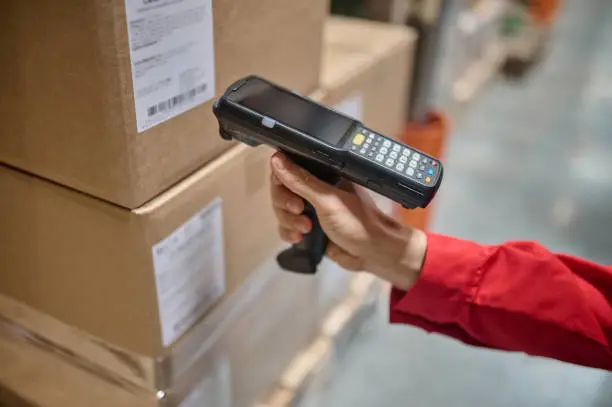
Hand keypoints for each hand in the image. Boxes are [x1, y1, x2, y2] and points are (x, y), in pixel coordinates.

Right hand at [269, 152, 426, 289]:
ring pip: (282, 210)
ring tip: (304, 229)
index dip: (282, 180)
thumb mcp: (327, 199)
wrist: (372, 254)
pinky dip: (288, 232)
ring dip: (288, 221)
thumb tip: (276, 158)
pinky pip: (286, 226)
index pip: (289, 168)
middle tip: (300, 211)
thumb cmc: (356, 222)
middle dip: (285, 204)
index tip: (289, 192)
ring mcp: (311, 208)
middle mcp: (315, 188)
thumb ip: (301, 180)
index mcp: (323, 174)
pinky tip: (299, 237)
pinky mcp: (308, 227)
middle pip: (281, 190)